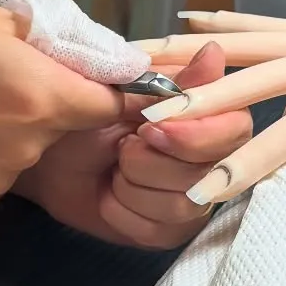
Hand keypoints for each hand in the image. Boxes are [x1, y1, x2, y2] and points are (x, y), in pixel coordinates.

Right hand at [0, 0, 124, 210]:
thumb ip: (50, 38)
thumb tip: (90, 50)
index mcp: (43, 95)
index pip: (113, 102)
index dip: (109, 86)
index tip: (96, 76)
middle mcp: (29, 144)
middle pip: (67, 126)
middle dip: (52, 103)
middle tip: (7, 76)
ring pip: (31, 148)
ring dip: (16, 128)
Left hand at [13, 44, 252, 248]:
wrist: (50, 153)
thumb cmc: (88, 112)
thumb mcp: (126, 88)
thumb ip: (175, 79)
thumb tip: (214, 53)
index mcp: (212, 116)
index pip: (235, 130)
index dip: (195, 134)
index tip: (149, 126)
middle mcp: (214, 160)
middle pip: (207, 174)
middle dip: (149, 161)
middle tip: (122, 145)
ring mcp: (194, 201)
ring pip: (181, 206)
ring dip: (132, 185)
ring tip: (114, 168)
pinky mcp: (168, 231)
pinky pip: (158, 231)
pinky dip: (121, 211)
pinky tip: (109, 195)